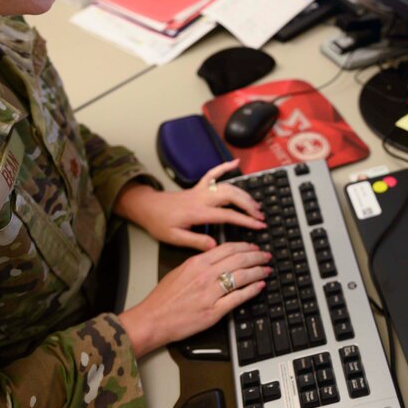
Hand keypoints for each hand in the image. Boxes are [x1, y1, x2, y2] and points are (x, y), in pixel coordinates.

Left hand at [114, 160, 265, 249]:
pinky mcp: (198, 186)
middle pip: (231, 196)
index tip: (258, 225)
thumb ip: (195, 242)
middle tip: (260, 216)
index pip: (227, 215)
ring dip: (243, 193)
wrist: (147, 207)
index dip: (245, 220)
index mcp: (197, 212)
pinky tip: (236, 162)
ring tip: (255, 204)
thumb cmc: (159, 223)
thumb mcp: (174, 238)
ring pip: (227, 186)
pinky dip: (225, 166)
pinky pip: (213, 173)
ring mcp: (200, 190)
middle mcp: (201, 198)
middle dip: (249, 205)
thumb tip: (215, 246)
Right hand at [117, 241, 271, 357]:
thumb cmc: (163, 299)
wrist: (153, 319)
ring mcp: (211, 293)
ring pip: (242, 276)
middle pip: (239, 259)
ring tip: (266, 269)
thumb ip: (199, 263)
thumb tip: (217, 259)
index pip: (227, 249)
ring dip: (258, 271)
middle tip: (266, 255)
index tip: (253, 246)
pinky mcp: (214, 311)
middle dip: (256, 256)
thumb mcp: (179, 271)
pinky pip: (238, 297)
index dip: (245, 246)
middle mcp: (205, 275)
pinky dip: (252, 290)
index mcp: (197, 263)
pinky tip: (259, 286)